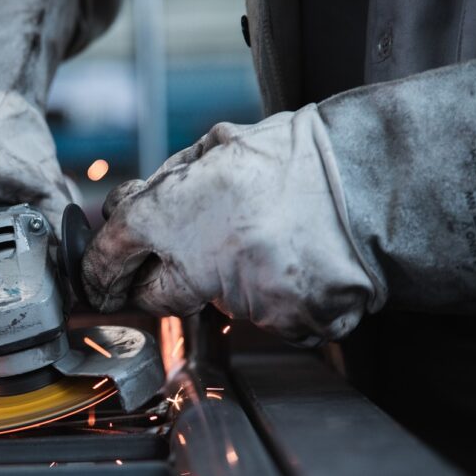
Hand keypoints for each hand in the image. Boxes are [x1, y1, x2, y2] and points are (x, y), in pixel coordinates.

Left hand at [82, 105, 382, 345]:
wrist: (375, 181)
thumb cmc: (296, 159)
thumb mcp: (215, 148)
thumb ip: (163, 186)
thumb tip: (125, 210)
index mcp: (173, 212)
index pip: (110, 254)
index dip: (100, 269)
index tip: (100, 280)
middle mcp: (201, 263)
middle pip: (155, 297)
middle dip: (163, 281)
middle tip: (195, 254)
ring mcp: (245, 301)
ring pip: (216, 305)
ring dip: (230, 282)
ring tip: (269, 241)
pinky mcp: (285, 326)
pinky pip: (265, 320)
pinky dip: (274, 298)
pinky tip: (294, 263)